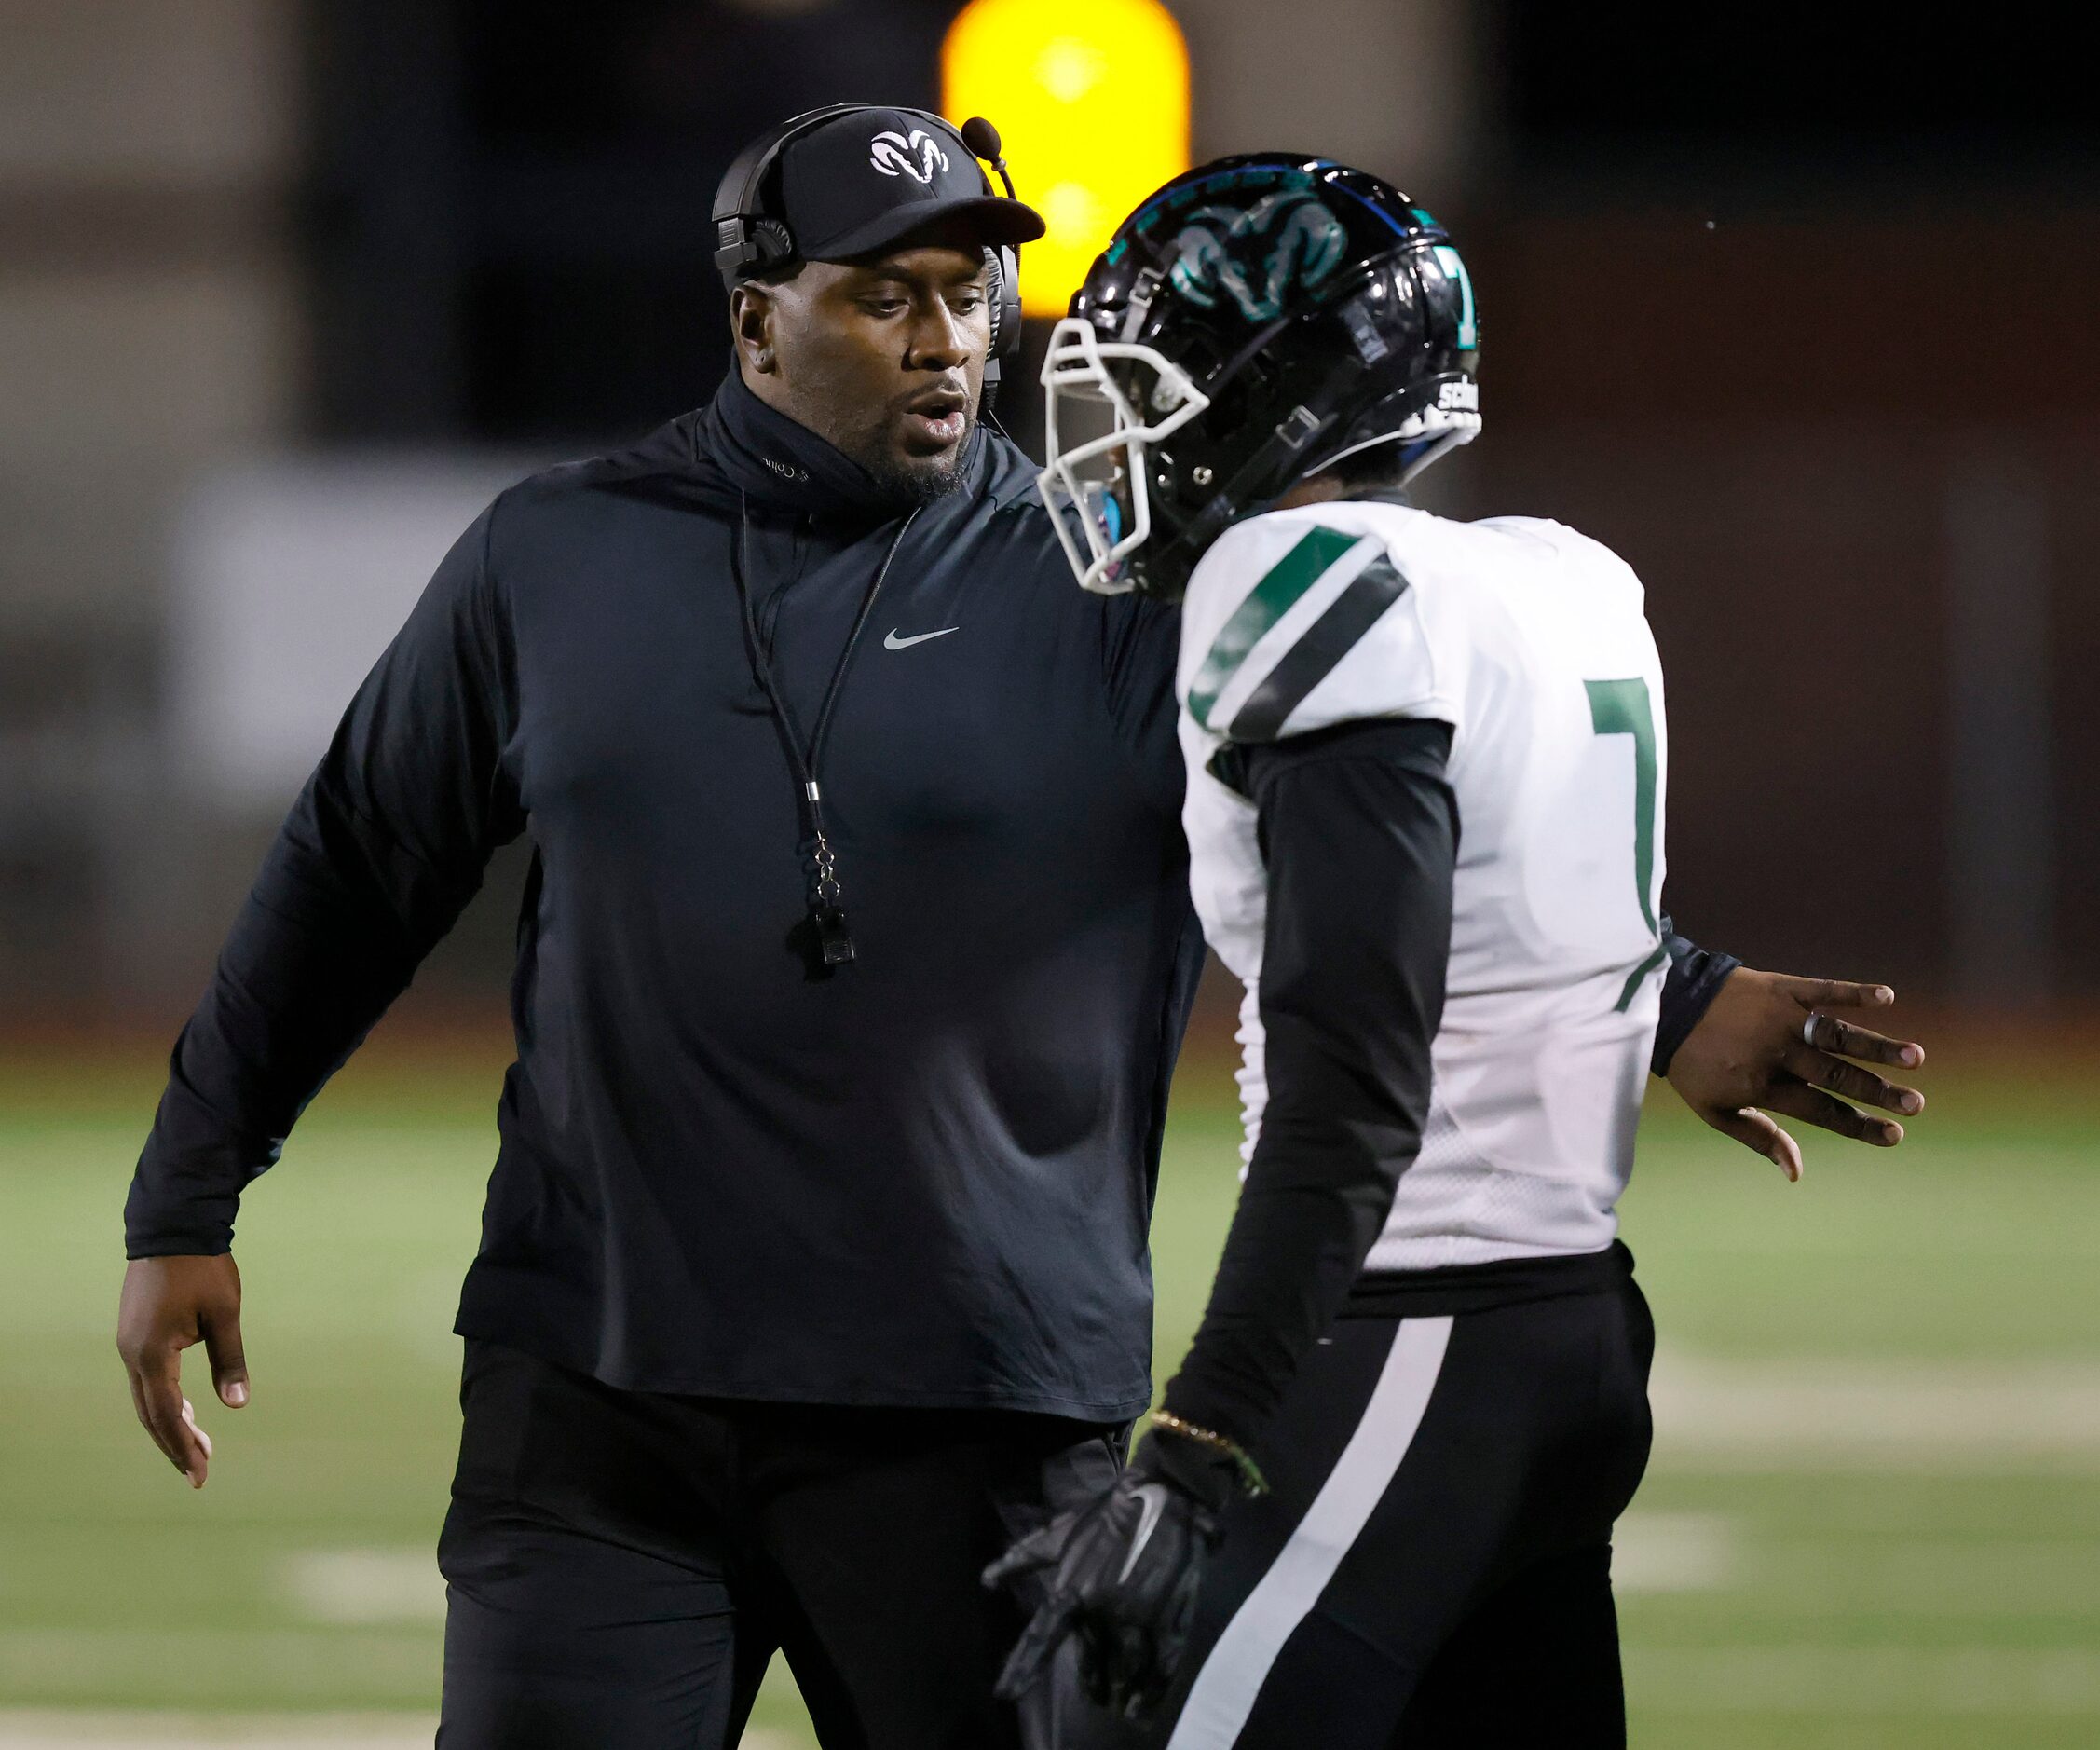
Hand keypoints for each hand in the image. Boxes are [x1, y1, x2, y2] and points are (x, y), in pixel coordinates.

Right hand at [116, 1254, 248, 1487]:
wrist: (172, 1228)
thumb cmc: (203, 1268)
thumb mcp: (225, 1313)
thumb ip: (230, 1360)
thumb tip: (237, 1403)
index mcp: (152, 1353)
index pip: (165, 1414)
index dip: (183, 1445)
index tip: (200, 1473)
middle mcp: (132, 1355)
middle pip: (150, 1414)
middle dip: (175, 1444)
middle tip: (199, 1473)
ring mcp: (129, 1345)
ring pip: (146, 1399)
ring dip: (170, 1425)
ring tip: (198, 1449)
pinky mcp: (134, 1335)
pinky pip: (146, 1381)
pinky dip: (164, 1402)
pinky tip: (185, 1412)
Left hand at [984, 1432, 1235, 1717]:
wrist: (1165, 1496)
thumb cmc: (1108, 1514)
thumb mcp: (1061, 1533)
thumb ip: (1024, 1558)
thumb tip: (987, 1580)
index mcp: (1071, 1592)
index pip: (1039, 1640)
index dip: (1021, 1669)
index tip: (1005, 1693)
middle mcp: (1101, 1612)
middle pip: (1091, 1666)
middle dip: (1092, 1685)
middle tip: (1094, 1695)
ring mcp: (1137, 1620)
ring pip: (1123, 1674)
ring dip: (1117, 1692)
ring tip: (1117, 1703)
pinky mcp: (1170, 1621)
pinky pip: (1158, 1669)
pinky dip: (1151, 1693)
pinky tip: (1144, 1708)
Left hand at [1667, 971, 1924, 1180]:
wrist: (1666, 1006)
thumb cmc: (1693, 1064)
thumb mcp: (1715, 1110)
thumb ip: (1760, 1138)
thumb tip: (1797, 1174)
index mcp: (1763, 1086)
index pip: (1822, 1111)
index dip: (1860, 1125)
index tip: (1896, 1135)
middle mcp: (1776, 1053)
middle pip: (1836, 1075)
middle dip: (1879, 1091)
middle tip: (1917, 1104)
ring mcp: (1780, 1019)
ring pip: (1837, 1035)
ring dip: (1877, 1045)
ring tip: (1915, 1057)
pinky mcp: (1782, 988)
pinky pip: (1823, 989)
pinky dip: (1855, 992)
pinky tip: (1887, 997)